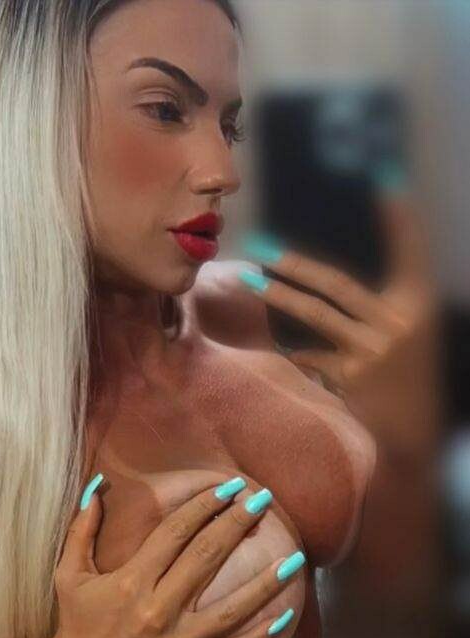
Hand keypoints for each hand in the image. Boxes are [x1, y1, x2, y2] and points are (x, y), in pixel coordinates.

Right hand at [49, 477, 303, 637]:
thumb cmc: (74, 622)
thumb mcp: (69, 573)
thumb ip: (82, 528)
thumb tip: (97, 486)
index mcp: (131, 581)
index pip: (175, 533)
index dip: (204, 506)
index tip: (228, 488)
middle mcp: (157, 610)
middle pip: (206, 558)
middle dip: (236, 524)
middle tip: (262, 501)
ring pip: (230, 610)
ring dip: (265, 583)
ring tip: (294, 560)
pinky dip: (259, 637)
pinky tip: (285, 616)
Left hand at [238, 176, 439, 399]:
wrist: (412, 427)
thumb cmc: (406, 370)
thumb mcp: (408, 330)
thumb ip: (378, 304)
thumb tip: (326, 275)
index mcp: (417, 303)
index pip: (410, 251)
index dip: (401, 217)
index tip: (388, 178)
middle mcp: (397, 322)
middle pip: (339, 284)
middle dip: (298, 264)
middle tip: (264, 247)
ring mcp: (373, 351)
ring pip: (318, 316)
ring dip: (281, 296)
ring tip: (252, 282)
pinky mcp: (352, 377)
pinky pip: (312, 356)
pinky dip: (297, 352)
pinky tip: (284, 349)